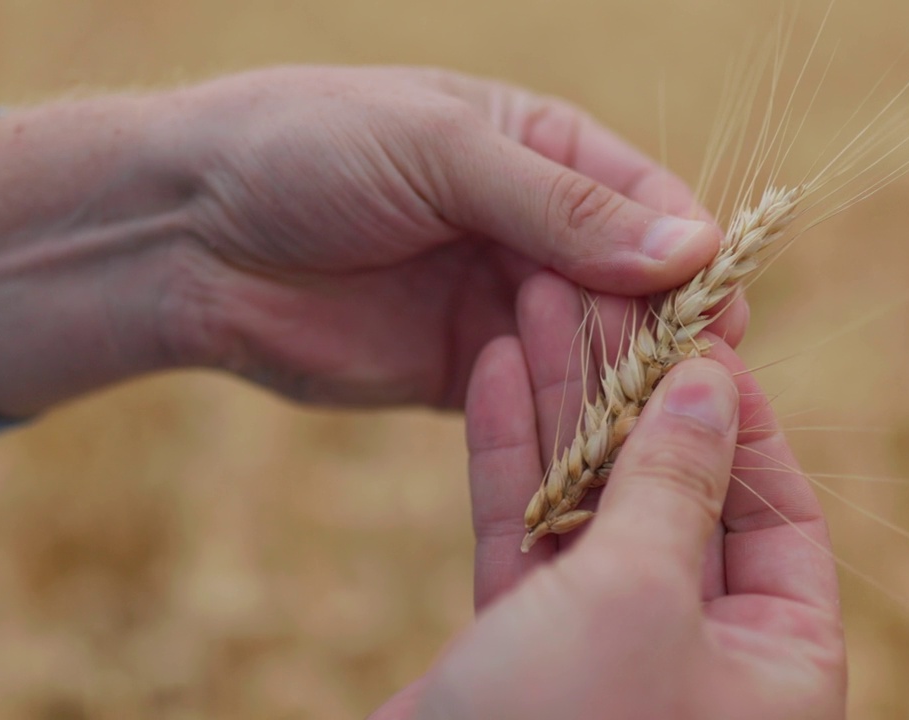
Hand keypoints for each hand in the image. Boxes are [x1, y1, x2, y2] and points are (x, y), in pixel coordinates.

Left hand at [0, 66, 731, 416]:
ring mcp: (501, 304)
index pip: (648, 203)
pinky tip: (586, 448)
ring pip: (591, 349)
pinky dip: (563, 422)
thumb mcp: (440, 152)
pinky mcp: (466, 374)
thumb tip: (691, 247)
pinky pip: (535, 400)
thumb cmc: (308, 150)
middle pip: (631, 286)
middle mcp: (534, 229)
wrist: (187, 231)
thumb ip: (560, 206)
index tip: (721, 314)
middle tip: (687, 390)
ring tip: (643, 428)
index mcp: (542, 149)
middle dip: (658, 333)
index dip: (690, 257)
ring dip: (618, 385)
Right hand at [374, 273, 845, 718]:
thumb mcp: (639, 597)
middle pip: (678, 495)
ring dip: (563, 406)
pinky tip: (491, 368)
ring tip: (538, 297)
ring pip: (592, 506)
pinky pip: (525, 540)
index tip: (696, 327)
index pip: (780, 511)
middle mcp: (701, 661)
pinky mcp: (519, 657)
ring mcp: (604, 656)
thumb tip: (711, 384)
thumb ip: (675, 485)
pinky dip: (508, 461)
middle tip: (602, 290)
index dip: (740, 414)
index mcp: (778, 667)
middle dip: (636, 393)